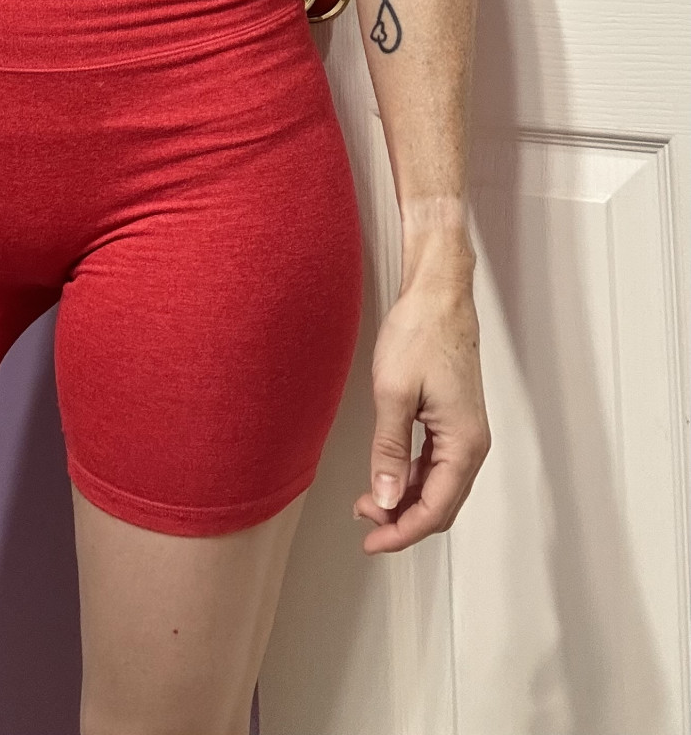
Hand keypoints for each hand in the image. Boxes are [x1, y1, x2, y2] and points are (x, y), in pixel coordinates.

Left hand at [354, 273, 490, 552]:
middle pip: (441, 504)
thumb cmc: (421, 333)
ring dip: (405, 499)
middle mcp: (472, 444)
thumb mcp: (394, 393)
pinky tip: (386, 474)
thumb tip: (383, 498)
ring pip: (438, 486)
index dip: (401, 532)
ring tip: (367, 501)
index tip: (370, 541)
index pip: (435, 509)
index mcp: (464, 443)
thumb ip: (388, 449)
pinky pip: (435, 463)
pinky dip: (410, 476)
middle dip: (402, 520)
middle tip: (363, 522)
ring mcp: (465, 432)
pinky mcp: (454, 419)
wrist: (439, 294)